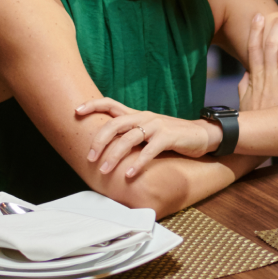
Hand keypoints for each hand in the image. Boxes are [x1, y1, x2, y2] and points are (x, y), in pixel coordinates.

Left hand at [78, 100, 218, 178]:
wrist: (201, 135)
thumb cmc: (172, 136)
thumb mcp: (149, 131)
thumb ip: (131, 134)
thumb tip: (106, 147)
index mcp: (137, 114)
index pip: (110, 103)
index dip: (92, 105)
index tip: (76, 111)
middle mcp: (144, 117)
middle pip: (114, 124)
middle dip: (99, 141)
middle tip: (90, 158)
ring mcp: (157, 126)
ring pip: (128, 138)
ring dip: (114, 156)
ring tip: (105, 171)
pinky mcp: (168, 137)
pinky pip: (149, 151)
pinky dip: (138, 163)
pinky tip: (130, 175)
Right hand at [237, 12, 277, 111]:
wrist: (257, 141)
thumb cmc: (252, 121)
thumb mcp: (244, 102)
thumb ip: (244, 85)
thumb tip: (246, 72)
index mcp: (255, 78)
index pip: (254, 49)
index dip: (255, 31)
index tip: (258, 16)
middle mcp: (268, 79)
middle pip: (272, 47)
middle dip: (277, 29)